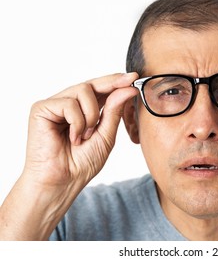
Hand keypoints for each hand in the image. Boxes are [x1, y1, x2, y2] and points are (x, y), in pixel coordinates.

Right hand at [24, 72, 138, 188]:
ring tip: (86, 136)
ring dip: (92, 115)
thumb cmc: (82, 163)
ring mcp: (54, 105)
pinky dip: (77, 122)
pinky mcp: (41, 109)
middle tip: (130, 80)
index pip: (100, 90)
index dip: (117, 82)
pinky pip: (69, 104)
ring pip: (83, 90)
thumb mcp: (106, 135)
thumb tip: (128, 89)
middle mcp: (69, 104)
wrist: (63, 181)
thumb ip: (115, 112)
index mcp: (84, 110)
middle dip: (112, 83)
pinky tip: (73, 138)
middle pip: (92, 84)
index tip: (134, 77)